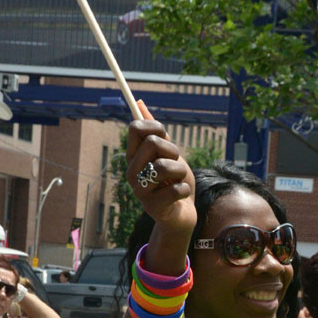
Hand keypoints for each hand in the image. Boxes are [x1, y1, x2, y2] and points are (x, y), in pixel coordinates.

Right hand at [126, 102, 196, 241]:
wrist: (181, 215)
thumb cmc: (174, 181)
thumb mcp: (168, 153)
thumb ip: (156, 132)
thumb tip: (139, 102)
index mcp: (133, 157)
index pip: (136, 127)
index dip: (156, 126)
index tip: (165, 136)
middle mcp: (132, 173)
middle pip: (152, 142)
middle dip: (173, 150)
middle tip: (175, 163)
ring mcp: (140, 191)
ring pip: (164, 166)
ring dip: (181, 172)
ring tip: (179, 180)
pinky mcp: (153, 208)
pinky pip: (176, 189)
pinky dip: (185, 190)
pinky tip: (180, 196)